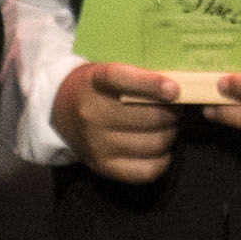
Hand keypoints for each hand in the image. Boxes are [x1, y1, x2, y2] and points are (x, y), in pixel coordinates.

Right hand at [52, 58, 181, 183]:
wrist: (60, 112)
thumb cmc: (97, 88)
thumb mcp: (108, 69)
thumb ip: (138, 75)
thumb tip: (179, 90)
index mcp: (95, 82)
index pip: (122, 80)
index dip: (151, 85)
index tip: (174, 89)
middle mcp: (92, 114)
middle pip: (148, 117)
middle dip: (172, 113)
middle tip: (175, 109)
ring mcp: (97, 144)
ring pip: (154, 143)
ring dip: (170, 134)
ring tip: (167, 127)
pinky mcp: (104, 166)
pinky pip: (148, 170)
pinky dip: (164, 159)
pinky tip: (161, 149)